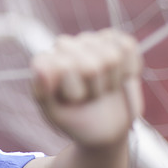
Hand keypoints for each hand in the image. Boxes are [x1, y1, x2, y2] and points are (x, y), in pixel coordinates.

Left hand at [31, 29, 142, 148]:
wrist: (104, 127)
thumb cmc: (75, 121)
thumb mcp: (55, 115)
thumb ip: (43, 93)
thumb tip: (39, 68)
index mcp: (45, 62)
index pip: (64, 67)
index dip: (75, 90)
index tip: (74, 101)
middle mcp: (65, 46)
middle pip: (90, 65)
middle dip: (95, 89)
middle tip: (90, 97)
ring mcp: (89, 41)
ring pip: (112, 55)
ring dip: (112, 80)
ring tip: (102, 89)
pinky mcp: (113, 40)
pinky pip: (127, 46)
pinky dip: (128, 68)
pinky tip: (118, 77)